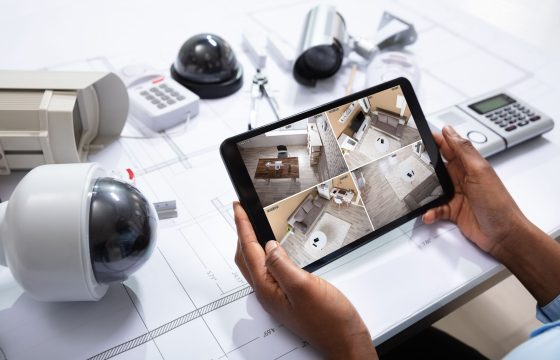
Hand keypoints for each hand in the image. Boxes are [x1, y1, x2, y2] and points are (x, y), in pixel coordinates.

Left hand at [233, 202, 377, 359]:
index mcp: (267, 289)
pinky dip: (266, 254)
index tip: (238, 208)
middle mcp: (268, 293)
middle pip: (246, 257)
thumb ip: (282, 265)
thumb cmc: (328, 321)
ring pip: (256, 264)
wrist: (344, 341)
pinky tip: (274, 250)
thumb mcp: (304, 287)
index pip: (249, 250)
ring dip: (251, 243)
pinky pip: (269, 270)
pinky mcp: (288, 297)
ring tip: (252, 226)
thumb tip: (269, 246)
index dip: (242, 226)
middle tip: (241, 213)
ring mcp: (277, 296)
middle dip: (241, 233)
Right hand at [422, 126, 528, 255]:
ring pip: (432, 188)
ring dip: (423, 192)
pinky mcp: (452, 210)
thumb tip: (449, 130)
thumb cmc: (498, 203)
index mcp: (468, 165)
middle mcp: (460, 178)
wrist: (503, 234)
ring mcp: (456, 194)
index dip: (434, 140)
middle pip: (436, 167)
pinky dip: (430, 212)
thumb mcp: (479, 171)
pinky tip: (428, 213)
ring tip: (415, 192)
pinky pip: (435, 208)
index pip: (448, 147)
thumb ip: (463, 150)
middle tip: (408, 164)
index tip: (418, 136)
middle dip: (422, 165)